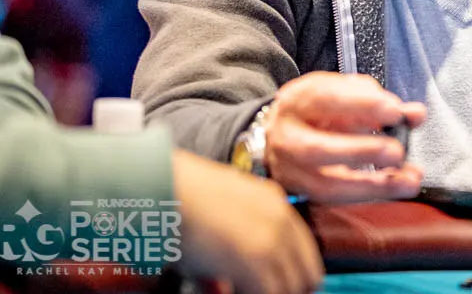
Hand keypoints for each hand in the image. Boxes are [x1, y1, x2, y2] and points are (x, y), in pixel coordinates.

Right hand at [173, 150, 322, 293]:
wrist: (164, 188)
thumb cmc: (180, 199)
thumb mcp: (221, 211)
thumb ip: (238, 241)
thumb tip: (226, 285)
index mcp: (277, 204)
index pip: (305, 254)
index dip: (292, 278)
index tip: (278, 289)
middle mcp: (282, 220)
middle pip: (307, 276)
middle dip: (286, 291)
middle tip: (258, 293)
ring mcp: (272, 240)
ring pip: (291, 289)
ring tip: (239, 290)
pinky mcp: (256, 260)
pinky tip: (228, 291)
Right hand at [265, 71, 426, 202]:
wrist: (279, 133)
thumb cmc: (319, 110)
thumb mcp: (344, 93)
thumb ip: (379, 101)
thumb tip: (414, 115)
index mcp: (298, 101)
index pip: (325, 99)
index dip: (361, 105)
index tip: (394, 111)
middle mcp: (288, 136)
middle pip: (316, 149)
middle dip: (361, 151)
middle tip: (397, 152)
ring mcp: (291, 170)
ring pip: (326, 185)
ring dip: (372, 185)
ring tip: (407, 181)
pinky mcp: (302, 192)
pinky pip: (337, 200)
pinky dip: (370, 194)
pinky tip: (396, 187)